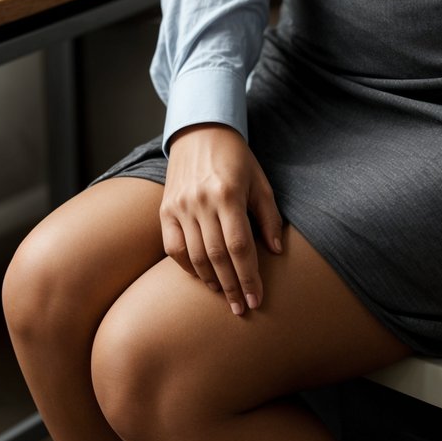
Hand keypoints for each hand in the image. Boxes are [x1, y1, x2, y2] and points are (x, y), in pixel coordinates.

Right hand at [160, 123, 282, 314]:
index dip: (249, 277)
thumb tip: (276, 251)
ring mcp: (180, 206)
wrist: (200, 132)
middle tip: (241, 309)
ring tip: (225, 295)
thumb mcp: (260, 181)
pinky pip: (174, 248)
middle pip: (217, 257)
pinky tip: (202, 276)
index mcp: (228, 194)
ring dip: (211, 282)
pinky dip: (188, 267)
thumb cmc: (236, 158)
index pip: (240, 246)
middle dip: (232, 287)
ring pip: (195, 257)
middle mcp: (201, 202)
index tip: (256, 300)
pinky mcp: (165, 209)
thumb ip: (268, 217)